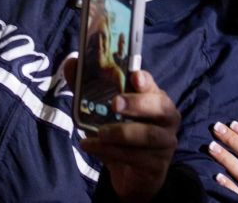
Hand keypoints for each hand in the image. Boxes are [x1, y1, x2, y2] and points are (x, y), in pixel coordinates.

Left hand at [75, 66, 180, 202]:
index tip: (134, 76)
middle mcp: (166, 118)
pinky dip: (111, 152)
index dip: (146, 81)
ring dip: (122, 132)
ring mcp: (165, 141)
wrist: (132, 174)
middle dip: (137, 104)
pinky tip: (91, 147)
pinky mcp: (157, 164)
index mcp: (156, 99)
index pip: (154, 86)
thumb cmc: (120, 134)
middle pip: (160, 107)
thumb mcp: (102, 111)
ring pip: (148, 135)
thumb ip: (87, 87)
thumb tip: (71, 62)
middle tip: (115, 103)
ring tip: (99, 133)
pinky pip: (136, 157)